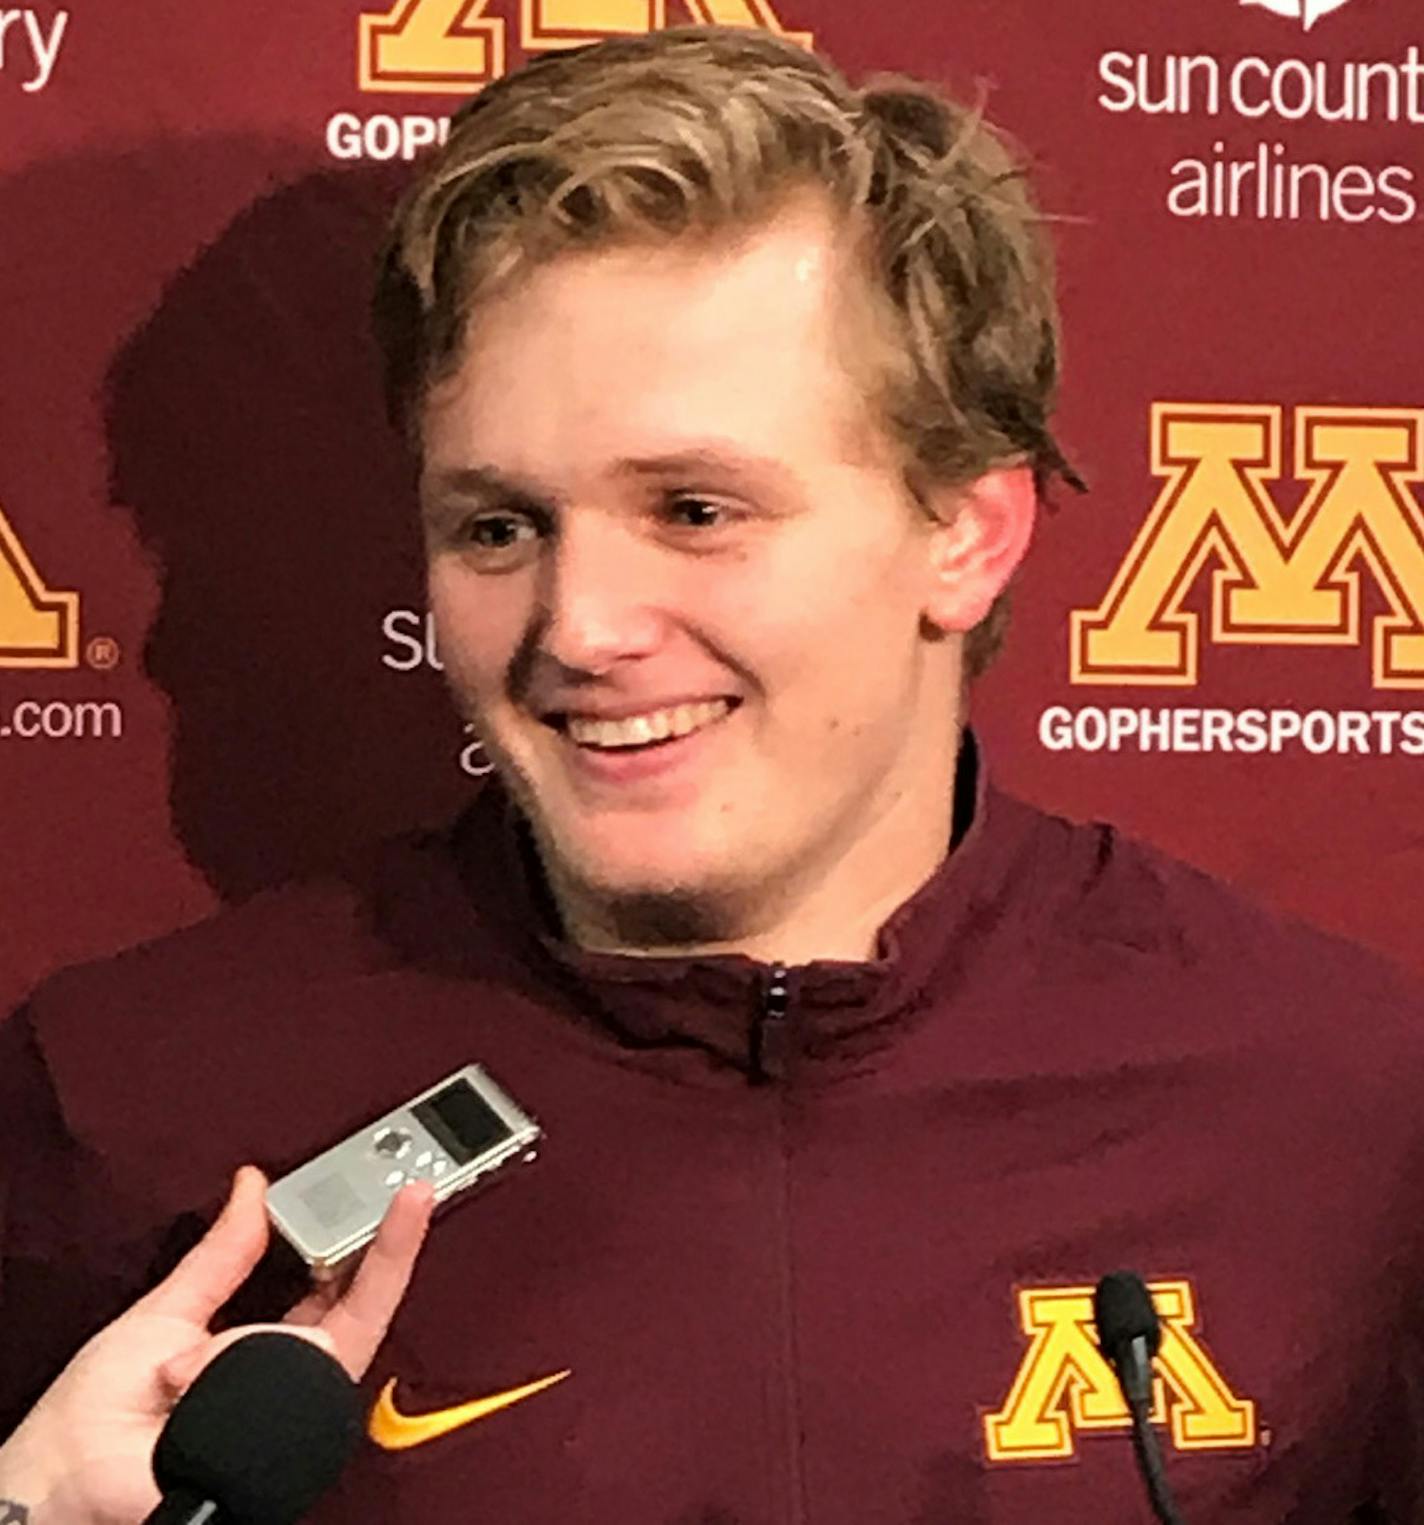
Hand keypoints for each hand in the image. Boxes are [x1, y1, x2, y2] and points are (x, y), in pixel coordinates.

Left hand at [0, 1166, 432, 1523]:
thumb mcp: (169, 1307)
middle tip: (410, 1192)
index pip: (346, 1285)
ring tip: (180, 1369)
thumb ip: (222, 1251)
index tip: (405, 1194)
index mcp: (271, 1341)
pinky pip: (285, 1378)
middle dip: (386, 1247)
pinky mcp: (288, 1438)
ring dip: (239, 1345)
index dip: (382, 1240)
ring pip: (315, 1341)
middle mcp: (295, 1373)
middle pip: (365, 1306)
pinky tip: (185, 1382)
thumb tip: (254, 1187)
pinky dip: (223, 1369)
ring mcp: (296, 1408)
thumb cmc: (98, 1410)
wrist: (65, 1474)